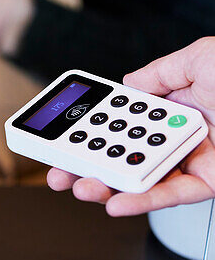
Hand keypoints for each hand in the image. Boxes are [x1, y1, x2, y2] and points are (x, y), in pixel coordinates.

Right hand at [47, 37, 214, 214]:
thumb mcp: (201, 57)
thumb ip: (159, 73)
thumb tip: (126, 86)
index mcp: (178, 101)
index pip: (123, 118)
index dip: (92, 128)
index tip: (64, 137)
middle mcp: (183, 132)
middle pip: (125, 151)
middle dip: (88, 163)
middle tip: (60, 172)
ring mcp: (196, 158)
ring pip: (142, 177)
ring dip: (108, 185)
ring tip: (81, 187)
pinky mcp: (211, 182)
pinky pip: (172, 194)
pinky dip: (143, 200)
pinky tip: (117, 201)